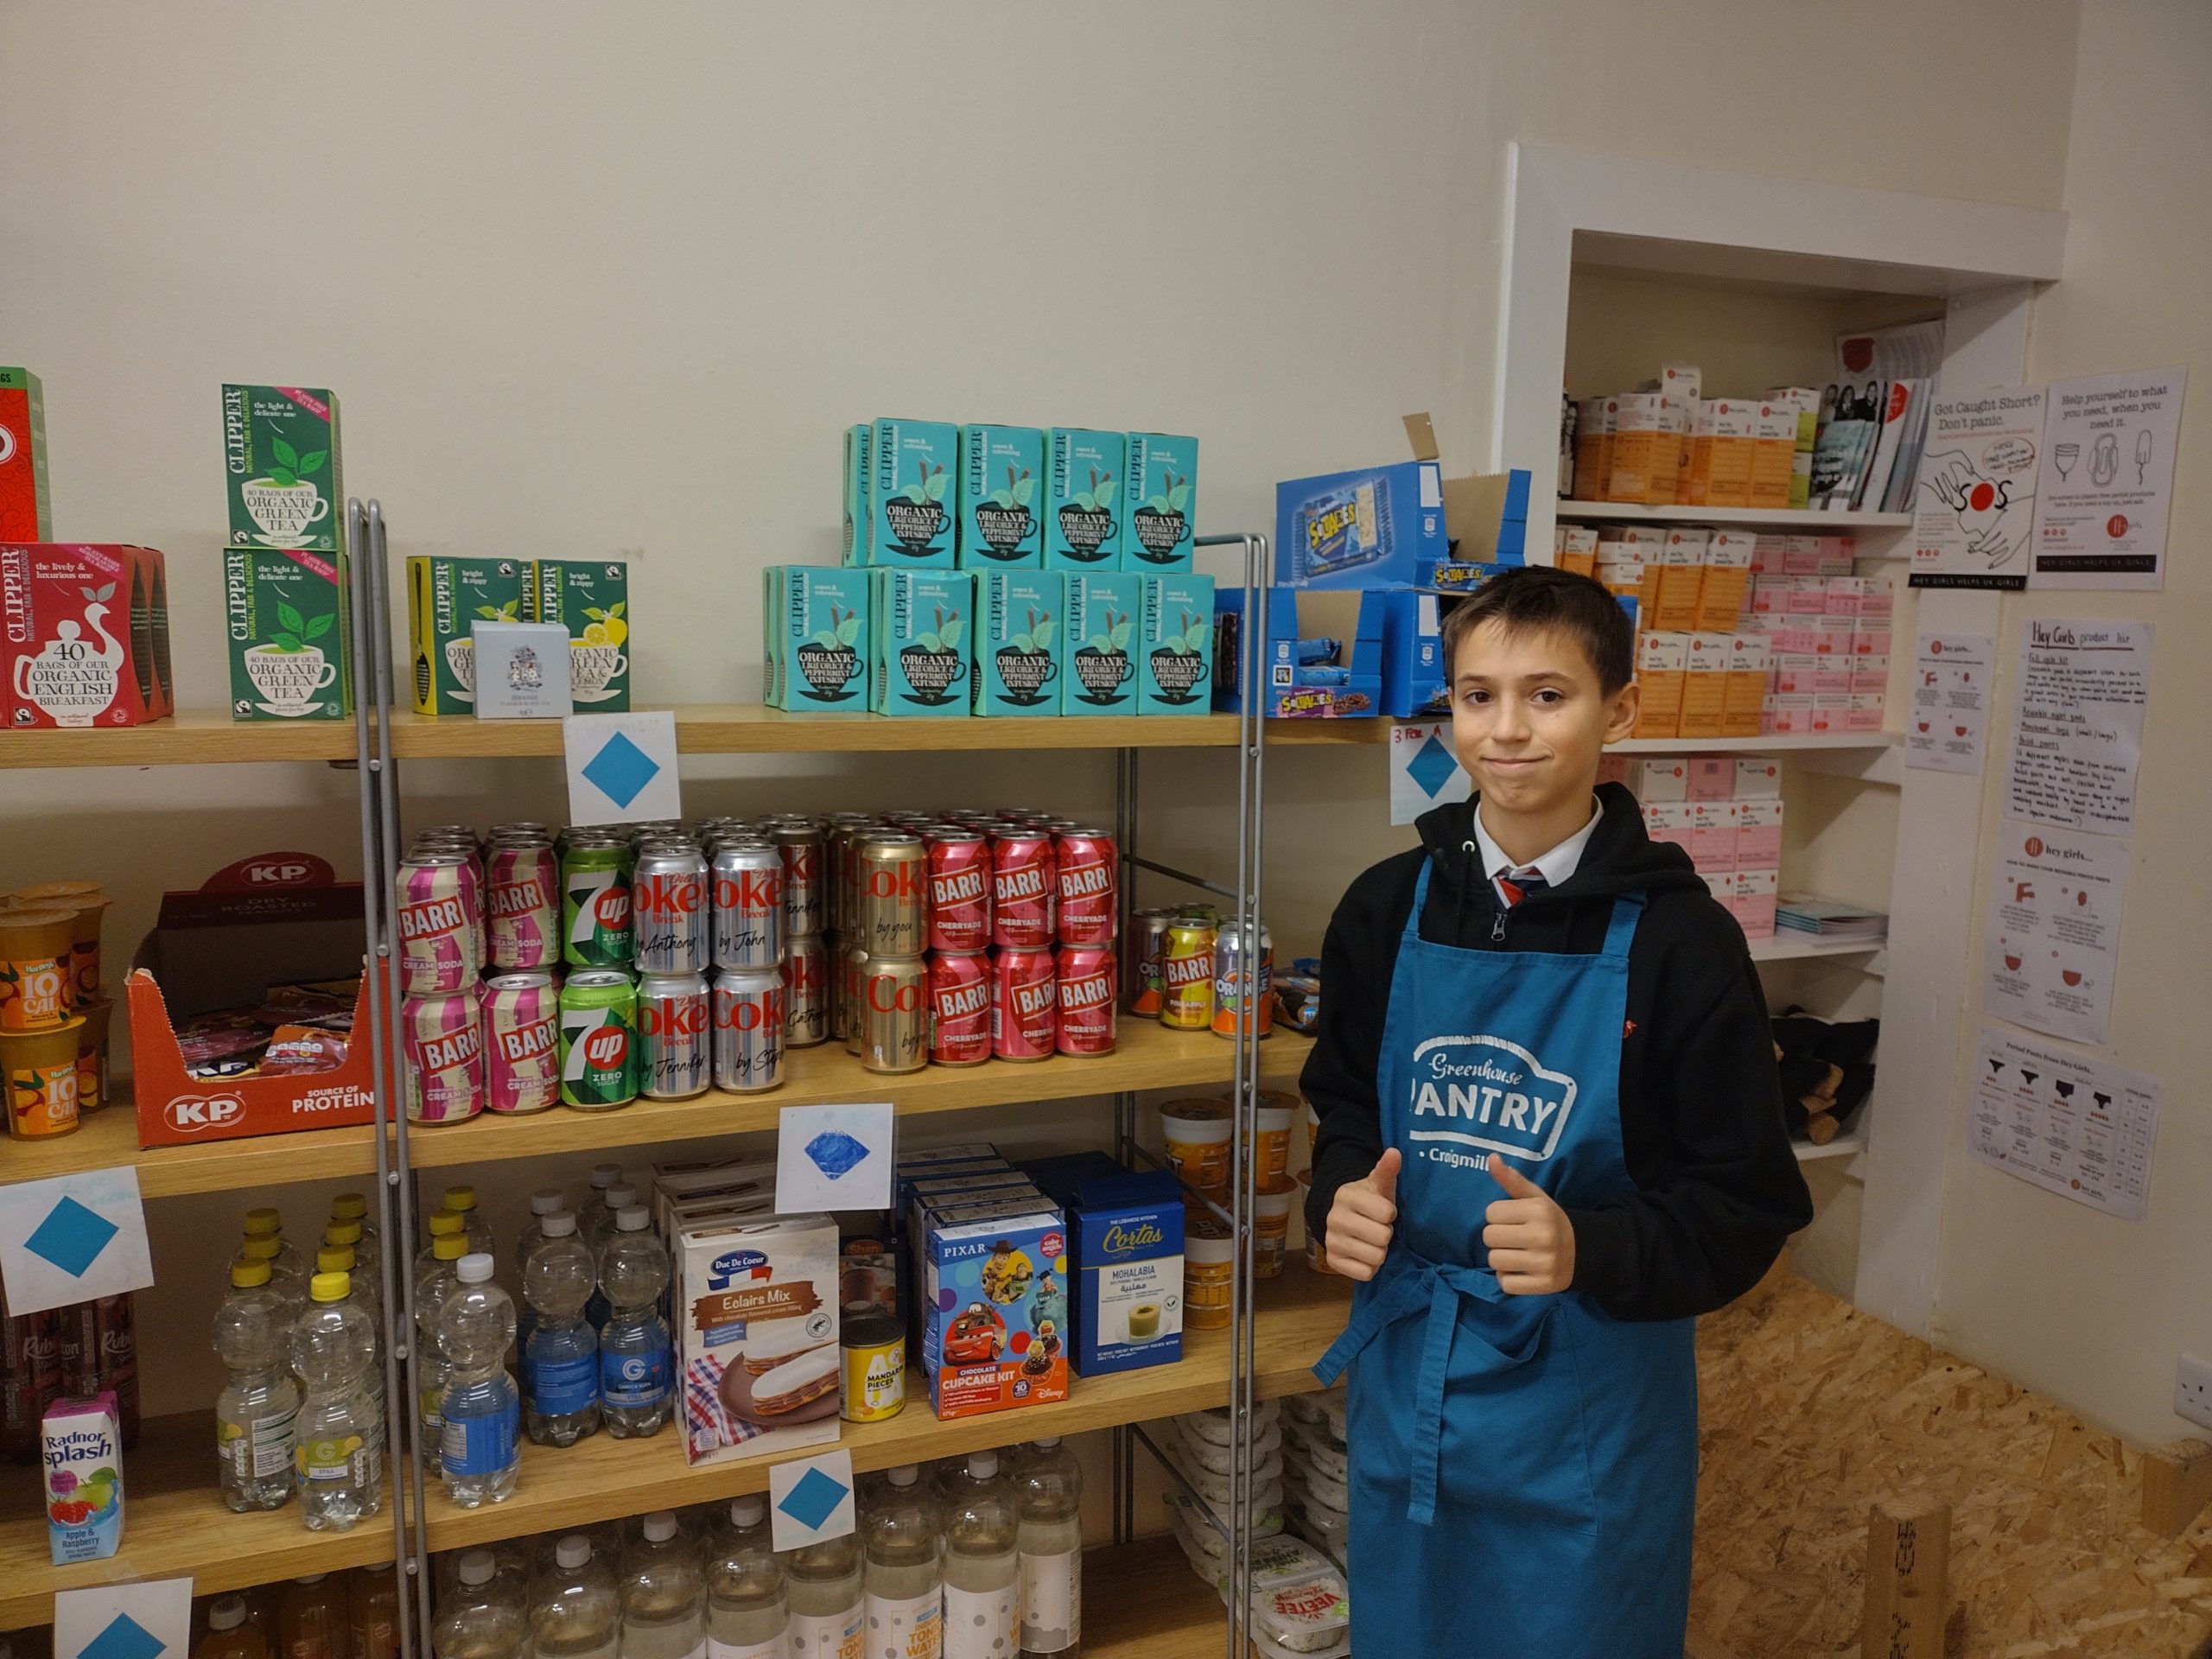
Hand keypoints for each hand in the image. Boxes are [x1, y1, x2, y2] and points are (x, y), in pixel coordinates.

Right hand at [1326, 1148, 1400, 1281]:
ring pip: (1376, 1257)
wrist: (1345, 1217)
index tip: (1384, 1211)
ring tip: (1372, 1241)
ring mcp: (1331, 1241)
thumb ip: (1387, 1170)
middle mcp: (1334, 1218)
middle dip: (1385, 1234)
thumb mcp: (1379, 1185)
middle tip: (1378, 1228)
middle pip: (1382, 1238)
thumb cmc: (1370, 1201)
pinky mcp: (1332, 1262)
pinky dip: (1371, 1267)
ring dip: (1380, 1252)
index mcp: (1346, 1196)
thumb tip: (1395, 1152)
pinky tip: (1365, 1254)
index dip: (1390, 1214)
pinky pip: (1366, 1273)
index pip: (1386, 1213)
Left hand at [1483, 1155, 1574, 1294]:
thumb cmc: (1549, 1220)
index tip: (1512, 1219)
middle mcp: (1542, 1236)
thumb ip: (1511, 1179)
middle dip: (1497, 1237)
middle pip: (1489, 1237)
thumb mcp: (1535, 1197)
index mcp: (1538, 1211)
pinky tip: (1521, 1270)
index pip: (1491, 1213)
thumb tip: (1491, 1157)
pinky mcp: (1544, 1285)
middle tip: (1513, 1237)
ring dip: (1500, 1258)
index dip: (1498, 1216)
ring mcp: (1544, 1263)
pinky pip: (1505, 1283)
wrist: (1582, 1250)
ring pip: (1494, 1261)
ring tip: (1516, 1253)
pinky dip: (1508, 1278)